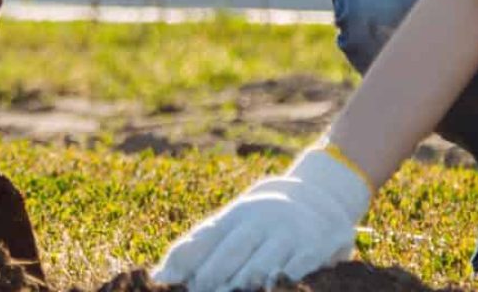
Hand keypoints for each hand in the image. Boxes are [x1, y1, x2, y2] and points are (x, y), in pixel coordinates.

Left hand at [152, 146, 371, 291]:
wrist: (318, 195)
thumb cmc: (261, 222)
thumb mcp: (229, 226)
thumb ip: (197, 250)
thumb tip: (158, 277)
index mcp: (233, 217)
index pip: (204, 239)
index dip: (186, 264)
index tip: (170, 283)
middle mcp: (259, 221)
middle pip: (231, 252)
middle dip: (213, 277)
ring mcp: (289, 232)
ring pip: (263, 261)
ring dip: (245, 280)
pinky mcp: (316, 245)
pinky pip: (300, 264)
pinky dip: (286, 276)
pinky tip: (273, 286)